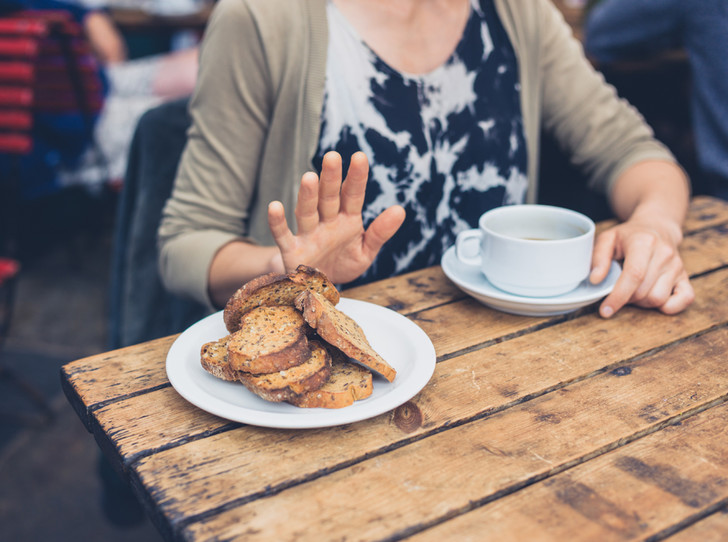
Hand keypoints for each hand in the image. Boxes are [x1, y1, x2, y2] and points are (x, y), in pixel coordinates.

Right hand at [267, 151, 405, 283]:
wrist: (320, 288)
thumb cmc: (343, 263)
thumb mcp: (366, 251)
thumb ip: (381, 232)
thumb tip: (400, 210)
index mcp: (347, 220)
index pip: (352, 195)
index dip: (356, 177)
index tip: (360, 157)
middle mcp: (326, 222)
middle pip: (329, 197)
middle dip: (330, 178)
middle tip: (332, 156)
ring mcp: (308, 235)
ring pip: (307, 212)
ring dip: (308, 195)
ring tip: (309, 177)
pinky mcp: (292, 251)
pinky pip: (283, 235)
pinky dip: (278, 222)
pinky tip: (275, 207)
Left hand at [589, 216, 693, 317]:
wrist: (657, 227)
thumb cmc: (628, 236)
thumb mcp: (608, 239)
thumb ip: (598, 258)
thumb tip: (595, 280)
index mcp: (644, 243)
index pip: (634, 275)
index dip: (618, 296)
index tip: (605, 310)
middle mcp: (664, 254)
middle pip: (644, 292)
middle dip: (626, 299)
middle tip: (618, 291)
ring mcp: (677, 266)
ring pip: (659, 299)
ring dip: (642, 303)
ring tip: (633, 290)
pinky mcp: (686, 276)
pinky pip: (685, 299)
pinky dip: (668, 306)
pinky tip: (653, 299)